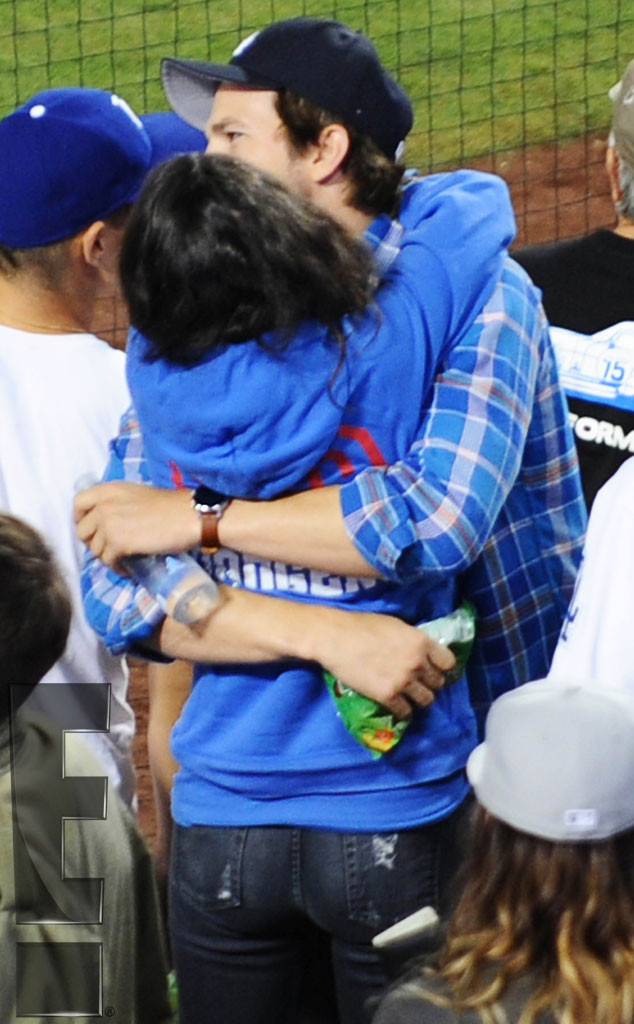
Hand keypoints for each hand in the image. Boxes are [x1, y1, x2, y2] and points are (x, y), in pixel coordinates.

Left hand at [74, 481, 199, 566]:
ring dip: (107, 557)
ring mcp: (109, 525)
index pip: (78, 504)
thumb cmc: (170, 505)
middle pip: (82, 531)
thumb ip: (117, 503)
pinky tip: (128, 568)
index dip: (81, 519)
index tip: (91, 529)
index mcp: (108, 490)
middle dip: (94, 543)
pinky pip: (108, 561)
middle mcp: (103, 505)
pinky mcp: (118, 543)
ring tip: (123, 559)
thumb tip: (109, 522)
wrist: (188, 515)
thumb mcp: (136, 494)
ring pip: (95, 550)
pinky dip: (117, 567)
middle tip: (109, 548)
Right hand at [311, 607, 456, 717]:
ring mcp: (403, 681)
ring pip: (426, 700)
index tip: (434, 669)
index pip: (449, 663)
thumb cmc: (363, 626)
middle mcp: (417, 663)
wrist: (335, 637)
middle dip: (430, 683)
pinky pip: (405, 712)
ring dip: (419, 699)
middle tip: (419, 683)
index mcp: (421, 642)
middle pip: (438, 683)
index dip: (442, 667)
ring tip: (409, 696)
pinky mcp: (387, 696)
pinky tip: (396, 705)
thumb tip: (423, 652)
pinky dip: (402, 710)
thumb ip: (413, 641)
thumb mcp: (396, 626)